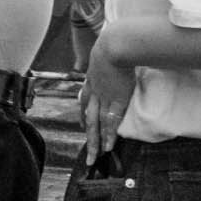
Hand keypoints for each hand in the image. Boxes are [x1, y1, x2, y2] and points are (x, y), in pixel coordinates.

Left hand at [80, 31, 135, 165]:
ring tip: (95, 157)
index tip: (83, 125)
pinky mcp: (117, 100)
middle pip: (88, 119)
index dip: (84, 115)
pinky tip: (108, 146)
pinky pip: (111, 122)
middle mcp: (95, 93)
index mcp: (92, 81)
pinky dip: (109, 135)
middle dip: (88, 137)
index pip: (85, 102)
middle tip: (88, 154)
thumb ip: (108, 58)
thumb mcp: (106, 51)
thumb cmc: (113, 44)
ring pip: (96, 125)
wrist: (114, 45)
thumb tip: (116, 54)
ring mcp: (104, 98)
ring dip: (95, 142)